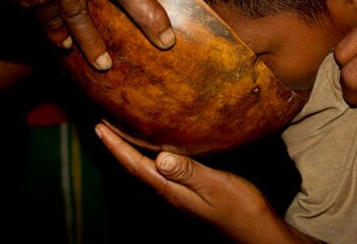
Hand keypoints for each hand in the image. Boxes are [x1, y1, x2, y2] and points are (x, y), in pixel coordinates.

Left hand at [95, 123, 313, 243]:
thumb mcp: (215, 187)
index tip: (100, 128)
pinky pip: (162, 170)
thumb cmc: (239, 209)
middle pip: (136, 167)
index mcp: (172, 191)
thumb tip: (159, 158)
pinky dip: (151, 156)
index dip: (116, 147)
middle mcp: (171, 192)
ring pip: (147, 169)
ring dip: (131, 151)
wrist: (256, 230)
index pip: (136, 166)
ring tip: (121, 133)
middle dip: (118, 147)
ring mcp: (180, 193)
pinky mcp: (191, 191)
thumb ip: (189, 172)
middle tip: (103, 126)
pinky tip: (156, 149)